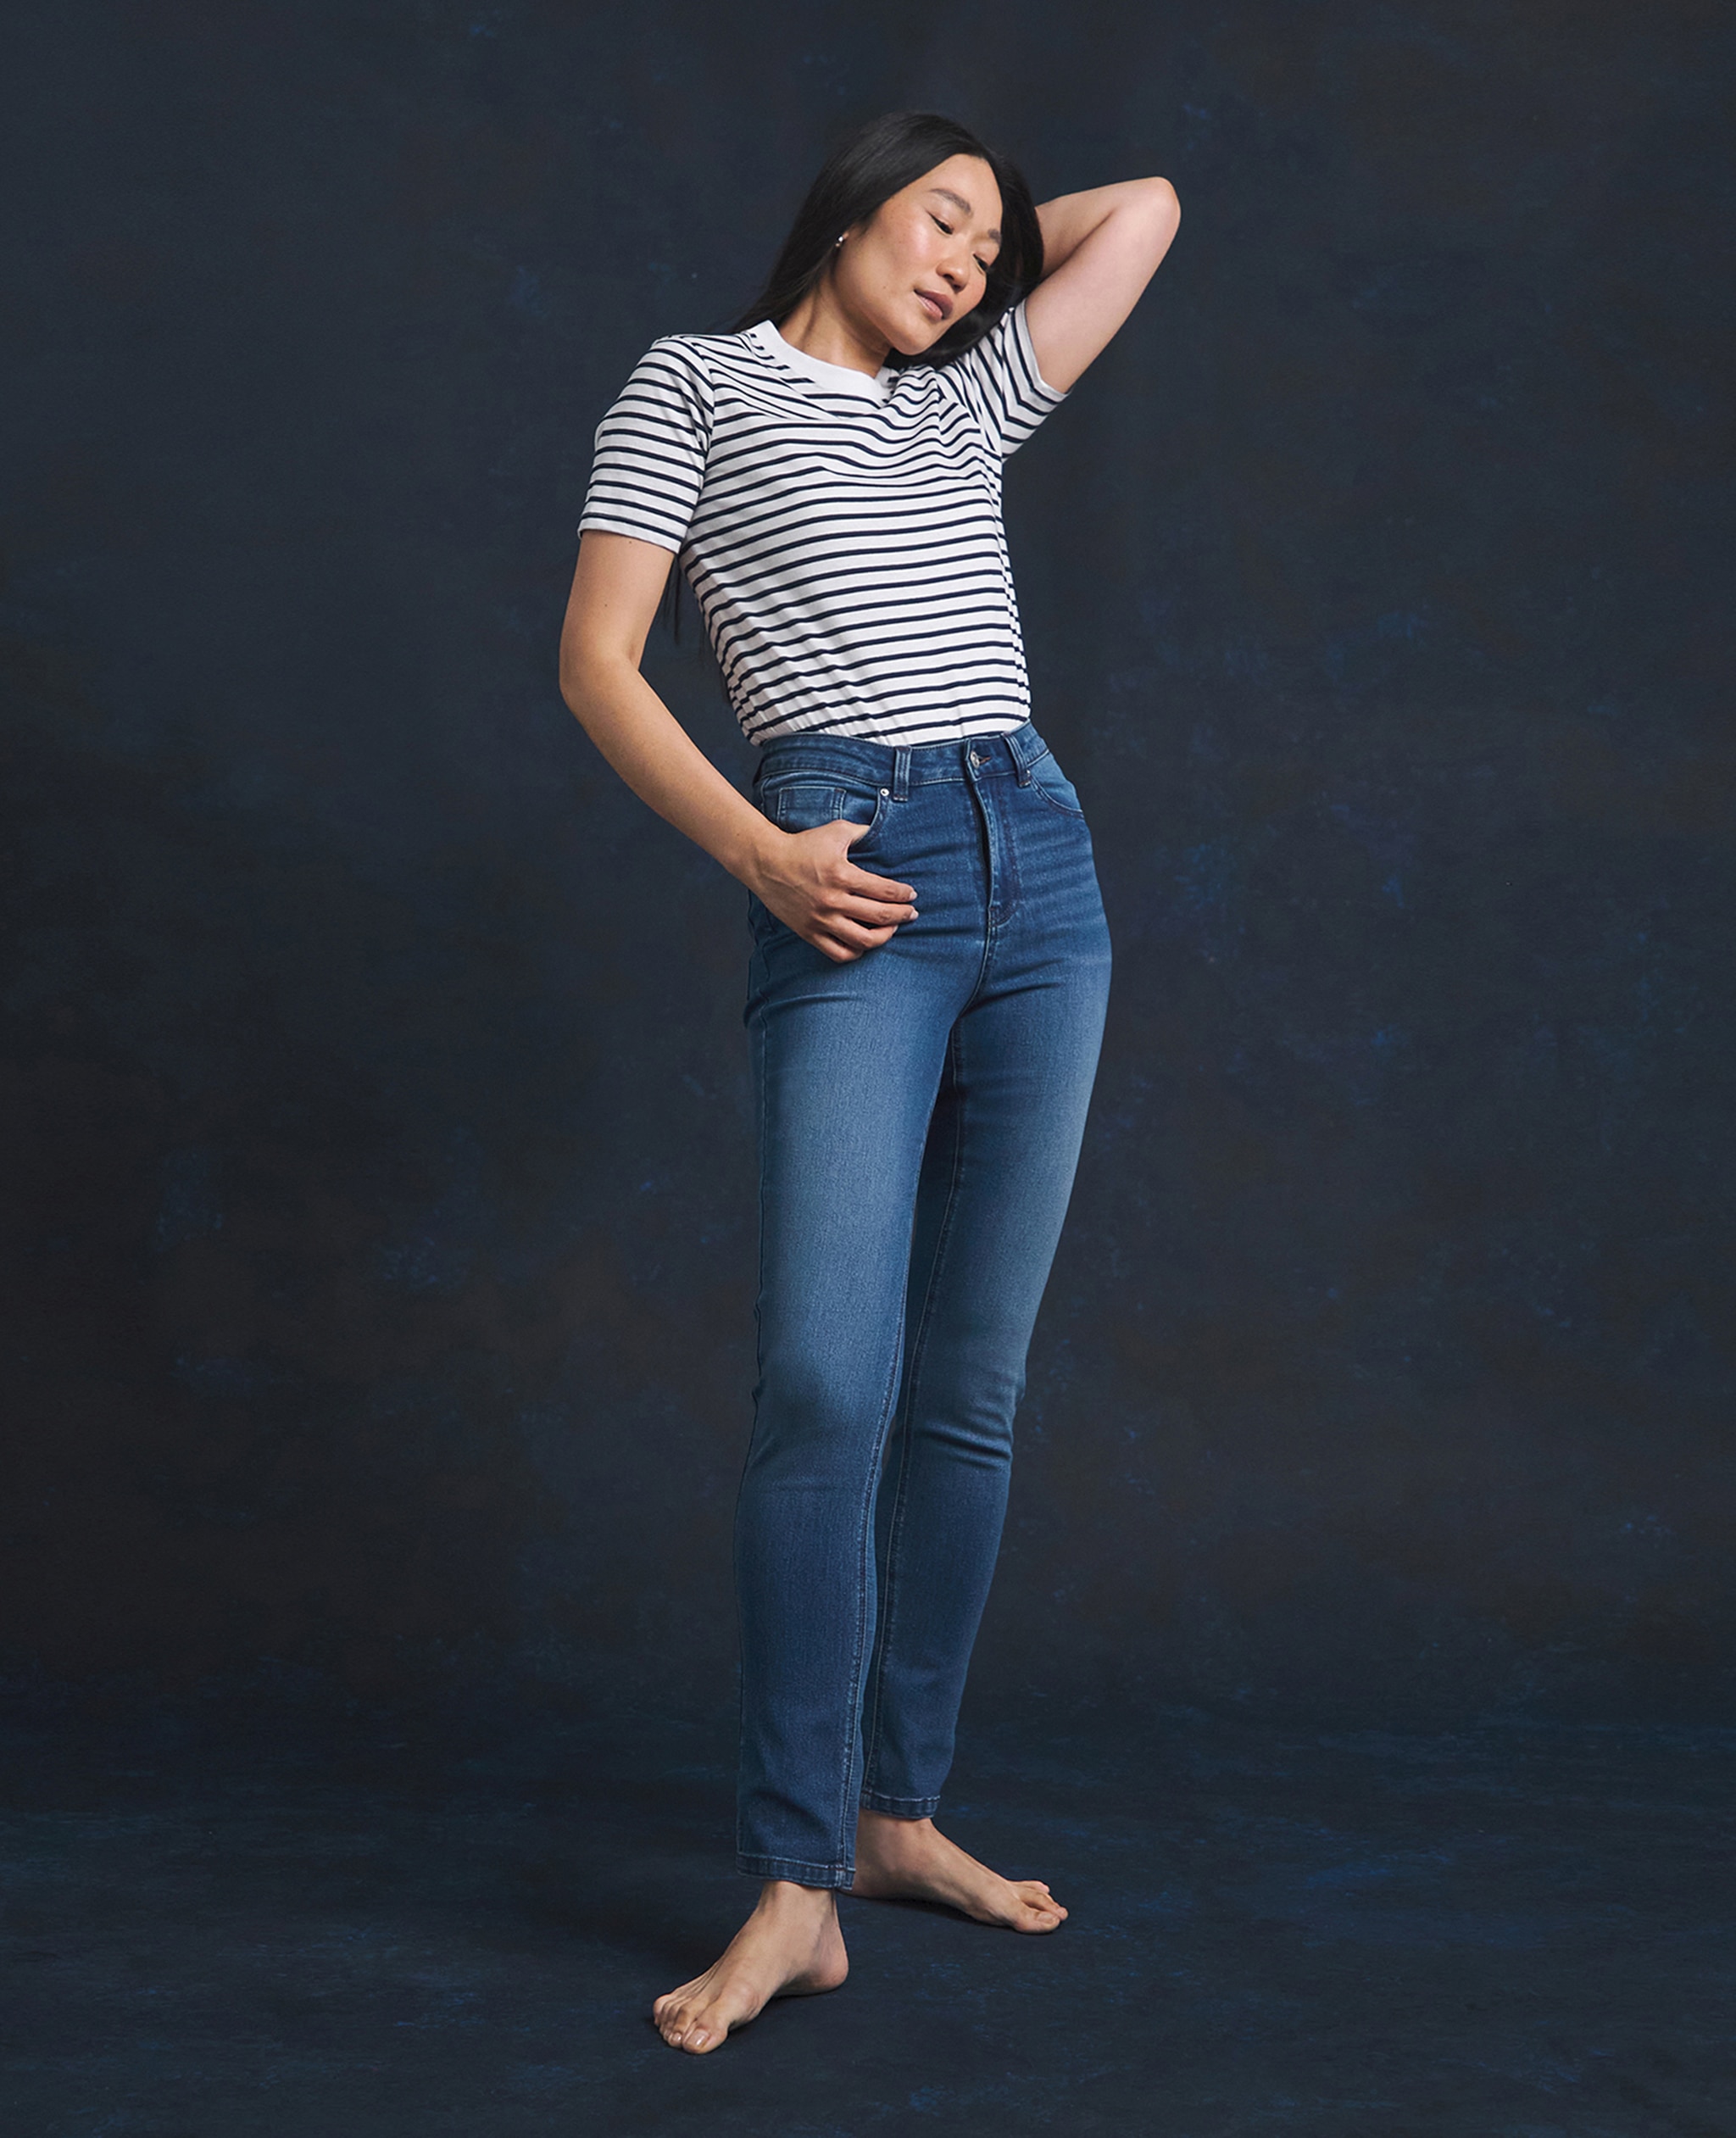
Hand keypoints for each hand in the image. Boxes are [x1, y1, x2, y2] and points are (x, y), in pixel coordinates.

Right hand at [749, 819, 917, 962]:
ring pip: (862, 940)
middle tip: (911, 913)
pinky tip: (863, 944)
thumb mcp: (834, 831)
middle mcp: (833, 900)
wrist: (766, 863)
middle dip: (902, 915)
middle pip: (880, 916)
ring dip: (884, 937)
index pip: (885, 891)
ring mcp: (821, 920)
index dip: (903, 895)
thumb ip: (861, 832)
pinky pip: (838, 953)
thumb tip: (881, 831)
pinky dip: (856, 952)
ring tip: (892, 930)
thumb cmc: (802, 845)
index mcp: (842, 875)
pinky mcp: (809, 933)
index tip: (911, 895)